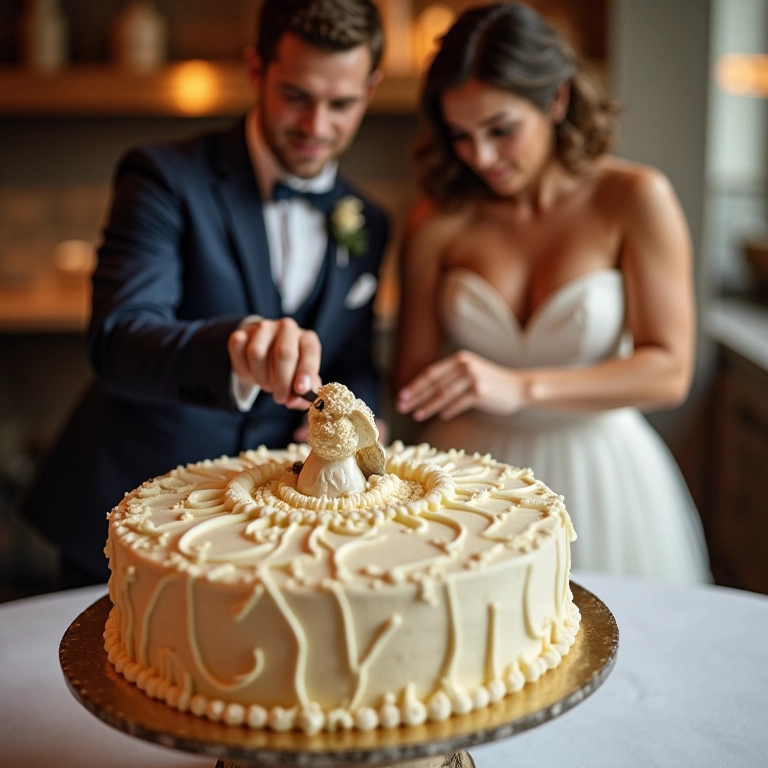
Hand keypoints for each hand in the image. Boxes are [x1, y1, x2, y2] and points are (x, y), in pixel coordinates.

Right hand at [228, 318, 321, 409]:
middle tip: (281, 398)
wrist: (265, 355)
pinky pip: (238, 348)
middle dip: (282, 381)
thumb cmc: (289, 371)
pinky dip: (243, 367)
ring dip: (261, 377)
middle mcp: (287, 328)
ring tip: (267, 384)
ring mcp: (264, 327)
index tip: (300, 390)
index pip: (310, 353)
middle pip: (284, 353)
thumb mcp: (301, 382)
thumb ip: (303, 395)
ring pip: (257, 353)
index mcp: (307, 339)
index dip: (305, 372)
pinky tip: (251, 372)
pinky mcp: (243, 331)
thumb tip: (294, 401)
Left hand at [396, 350, 524, 420]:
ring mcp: (473, 378)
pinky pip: (459, 402)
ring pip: (444, 394)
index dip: (415, 386)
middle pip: (434, 383)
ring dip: (428, 406)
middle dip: (416, 396)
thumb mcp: (470, 373)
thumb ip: (451, 378)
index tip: (402, 396)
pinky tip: (440, 417)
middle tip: (402, 407)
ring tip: (416, 415)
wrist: (518, 388)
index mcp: (459, 359)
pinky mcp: (481, 391)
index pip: (431, 373)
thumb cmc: (491, 384)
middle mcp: (465, 365)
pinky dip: (448, 410)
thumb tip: (425, 392)